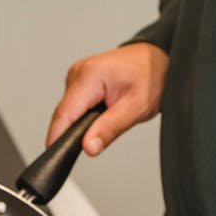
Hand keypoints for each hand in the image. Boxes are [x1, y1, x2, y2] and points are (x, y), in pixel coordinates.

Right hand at [47, 42, 168, 155]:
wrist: (158, 59)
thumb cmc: (152, 77)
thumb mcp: (136, 108)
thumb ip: (110, 129)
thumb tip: (88, 147)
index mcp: (89, 76)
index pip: (64, 114)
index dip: (57, 138)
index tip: (57, 156)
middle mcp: (78, 73)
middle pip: (65, 115)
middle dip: (74, 133)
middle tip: (98, 141)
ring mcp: (77, 75)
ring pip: (69, 112)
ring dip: (81, 124)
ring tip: (107, 120)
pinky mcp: (79, 81)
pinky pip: (75, 106)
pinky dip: (85, 116)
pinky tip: (102, 113)